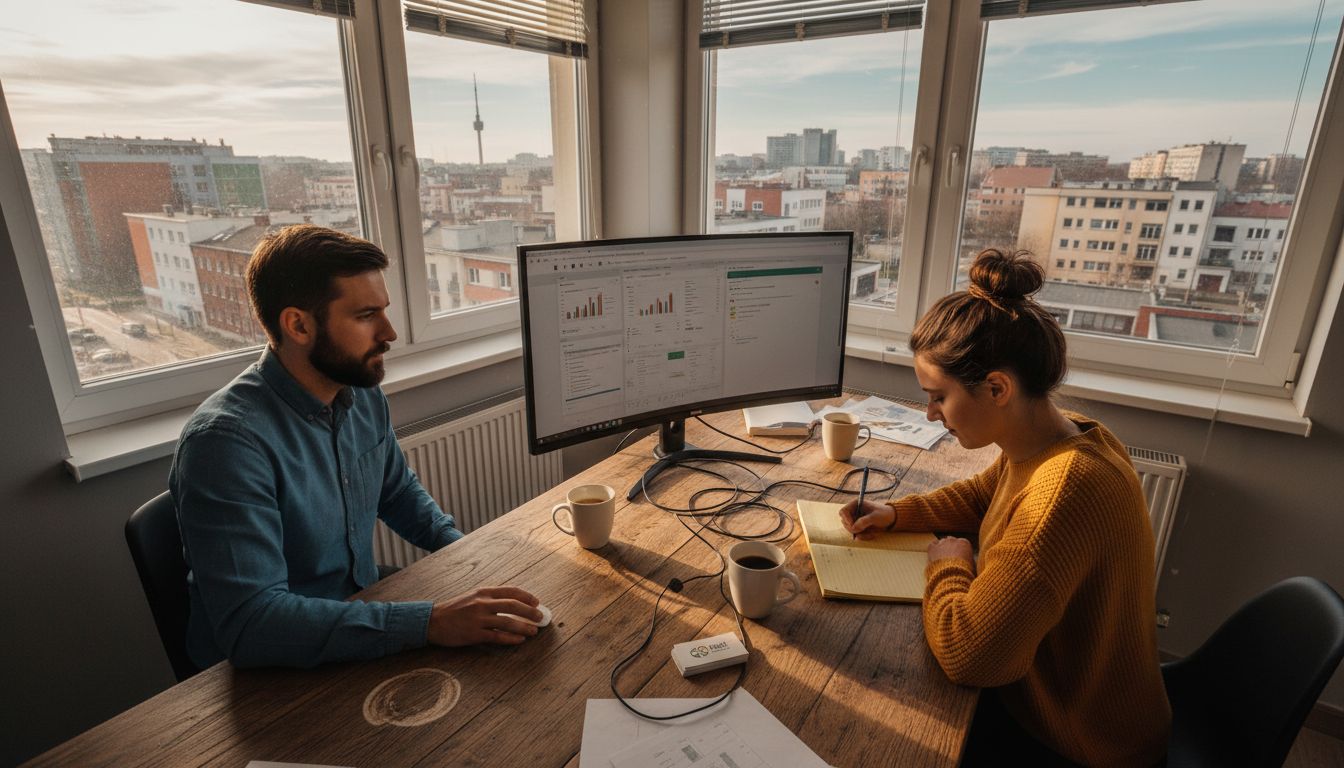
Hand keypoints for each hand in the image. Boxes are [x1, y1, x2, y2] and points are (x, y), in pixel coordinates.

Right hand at [426, 586, 541, 646]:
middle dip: (530, 612)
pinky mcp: (474, 634)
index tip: (537, 603)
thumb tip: (512, 604)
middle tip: (540, 617)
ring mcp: (478, 619)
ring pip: (508, 622)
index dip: (527, 597)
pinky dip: (511, 638)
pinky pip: (497, 636)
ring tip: (534, 631)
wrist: (432, 621)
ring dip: (524, 627)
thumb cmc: (453, 610)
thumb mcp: (472, 597)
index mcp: (483, 592)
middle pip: (513, 605)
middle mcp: (482, 603)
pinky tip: (519, 640)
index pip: (511, 591)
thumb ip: (490, 599)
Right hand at [839, 499, 894, 540]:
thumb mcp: (875, 517)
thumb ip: (864, 521)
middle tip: (862, 531)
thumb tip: (853, 528)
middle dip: (853, 528)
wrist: (891, 519)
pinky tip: (871, 535)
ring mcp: (856, 520)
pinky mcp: (859, 527)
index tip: (853, 526)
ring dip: (859, 534)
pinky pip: (856, 534)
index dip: (846, 519)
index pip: (843, 511)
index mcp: (856, 504)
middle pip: (845, 522)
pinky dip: (862, 536)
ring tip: (870, 534)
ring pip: (850, 529)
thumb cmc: (884, 514)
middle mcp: (854, 512)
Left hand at [927, 537, 973, 570]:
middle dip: (951, 547)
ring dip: (942, 548)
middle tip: (950, 558)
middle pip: (951, 541)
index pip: (962, 542)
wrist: (951, 574)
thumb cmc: (964, 572)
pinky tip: (935, 554)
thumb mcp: (972, 566)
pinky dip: (934, 548)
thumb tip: (970, 563)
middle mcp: (953, 540)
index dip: (960, 549)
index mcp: (965, 543)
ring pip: (942, 542)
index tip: (959, 555)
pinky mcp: (932, 547)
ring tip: (942, 559)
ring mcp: (942, 543)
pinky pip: (933, 544)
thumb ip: (970, 560)